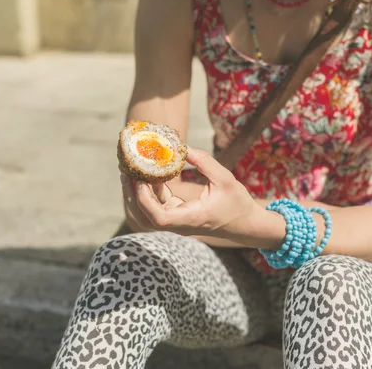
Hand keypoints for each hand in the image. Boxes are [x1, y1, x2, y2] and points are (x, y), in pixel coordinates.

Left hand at [121, 148, 262, 238]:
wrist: (244, 224)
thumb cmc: (237, 203)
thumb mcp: (225, 179)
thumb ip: (204, 162)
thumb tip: (182, 147)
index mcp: (191, 218)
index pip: (159, 219)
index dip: (145, 201)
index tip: (142, 180)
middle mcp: (180, 224)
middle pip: (146, 218)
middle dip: (132, 196)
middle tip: (126, 171)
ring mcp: (177, 221)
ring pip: (147, 214)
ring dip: (137, 194)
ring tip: (130, 172)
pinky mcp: (177, 215)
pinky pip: (157, 205)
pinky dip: (150, 191)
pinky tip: (148, 173)